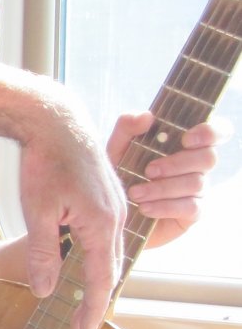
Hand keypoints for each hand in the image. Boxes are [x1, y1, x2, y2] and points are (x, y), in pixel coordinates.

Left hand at [14, 102, 122, 328]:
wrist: (56, 123)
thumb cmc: (45, 163)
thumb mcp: (37, 211)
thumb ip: (43, 253)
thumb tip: (44, 291)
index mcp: (101, 224)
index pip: (100, 278)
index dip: (91, 307)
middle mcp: (116, 216)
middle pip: (109, 267)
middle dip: (96, 297)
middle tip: (82, 326)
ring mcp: (115, 204)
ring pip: (109, 250)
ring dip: (98, 276)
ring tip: (84, 301)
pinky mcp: (108, 195)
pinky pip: (106, 234)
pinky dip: (98, 254)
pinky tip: (85, 262)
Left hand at [114, 111, 223, 250]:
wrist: (110, 212)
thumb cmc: (119, 174)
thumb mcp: (117, 149)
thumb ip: (127, 128)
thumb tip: (147, 116)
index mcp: (185, 144)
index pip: (217, 131)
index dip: (211, 132)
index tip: (186, 139)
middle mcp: (197, 164)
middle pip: (208, 158)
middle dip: (177, 163)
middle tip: (148, 170)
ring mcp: (198, 189)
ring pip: (196, 183)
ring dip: (163, 188)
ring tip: (135, 193)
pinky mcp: (193, 212)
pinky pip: (191, 207)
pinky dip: (165, 206)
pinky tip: (144, 208)